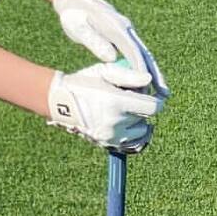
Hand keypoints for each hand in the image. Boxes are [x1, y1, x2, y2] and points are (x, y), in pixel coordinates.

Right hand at [47, 61, 164, 149]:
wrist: (61, 102)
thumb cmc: (84, 82)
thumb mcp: (105, 71)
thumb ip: (129, 75)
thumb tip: (150, 80)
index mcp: (117, 102)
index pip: (153, 108)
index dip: (155, 100)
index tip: (148, 95)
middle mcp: (116, 122)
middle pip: (147, 119)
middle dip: (142, 109)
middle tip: (129, 100)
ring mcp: (112, 135)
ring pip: (141, 132)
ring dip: (138, 123)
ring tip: (125, 112)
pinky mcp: (107, 144)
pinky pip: (131, 144)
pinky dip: (131, 135)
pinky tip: (124, 124)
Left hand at [52, 0, 169, 98]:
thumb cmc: (73, 15)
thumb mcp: (78, 28)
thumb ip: (95, 41)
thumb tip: (113, 58)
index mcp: (115, 27)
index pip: (132, 52)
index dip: (140, 71)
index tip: (146, 89)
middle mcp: (125, 27)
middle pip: (144, 53)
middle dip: (155, 74)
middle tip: (164, 93)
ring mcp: (125, 29)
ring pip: (143, 52)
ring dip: (152, 71)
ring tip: (161, 91)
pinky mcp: (122, 32)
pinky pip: (136, 51)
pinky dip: (143, 65)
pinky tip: (144, 79)